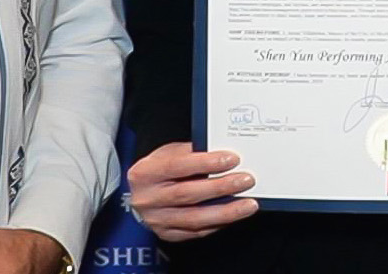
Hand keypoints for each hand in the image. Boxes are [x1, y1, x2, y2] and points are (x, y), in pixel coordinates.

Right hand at [126, 141, 258, 242]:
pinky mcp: (167, 234)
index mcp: (145, 173)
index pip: (178, 166)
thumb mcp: (167, 154)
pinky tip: (233, 216)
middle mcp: (148, 199)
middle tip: (246, 180)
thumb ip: (191, 153)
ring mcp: (157, 220)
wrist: (139, 194)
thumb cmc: (157, 170)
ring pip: (195, 218)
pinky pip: (196, 232)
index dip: (206, 163)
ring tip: (248, 204)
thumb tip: (221, 154)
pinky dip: (217, 224)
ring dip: (225, 212)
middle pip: (188, 194)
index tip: (231, 159)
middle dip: (221, 187)